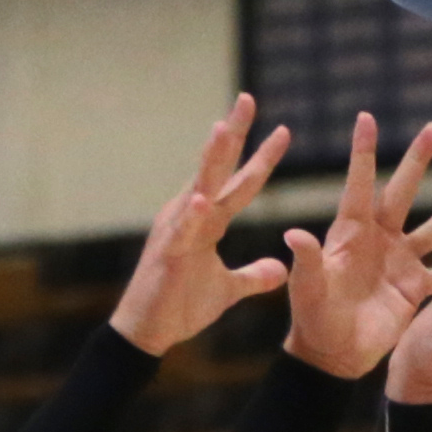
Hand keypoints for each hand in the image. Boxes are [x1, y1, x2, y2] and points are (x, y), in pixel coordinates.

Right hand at [111, 94, 300, 356]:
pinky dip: (190, 216)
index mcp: (206, 220)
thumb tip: (280, 269)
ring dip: (210, 159)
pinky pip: (181, 232)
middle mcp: (190, 215)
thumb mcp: (228, 289)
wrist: (148, 332)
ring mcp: (176, 231)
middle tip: (248, 98)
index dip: (260, 158)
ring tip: (223, 128)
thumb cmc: (180, 306)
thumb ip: (253, 276)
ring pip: (198, 188)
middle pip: (217, 168)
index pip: (239, 182)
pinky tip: (200, 198)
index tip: (284, 131)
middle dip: (233, 134)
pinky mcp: (168, 254)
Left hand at [280, 114, 431, 380]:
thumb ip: (307, 260)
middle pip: (403, 192)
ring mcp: (402, 260)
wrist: (331, 353)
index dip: (362, 152)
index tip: (366, 117)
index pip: (358, 185)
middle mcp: (379, 238)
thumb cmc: (311, 316)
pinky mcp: (417, 287)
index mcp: (349, 232)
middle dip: (418, 160)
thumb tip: (293, 234)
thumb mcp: (306, 287)